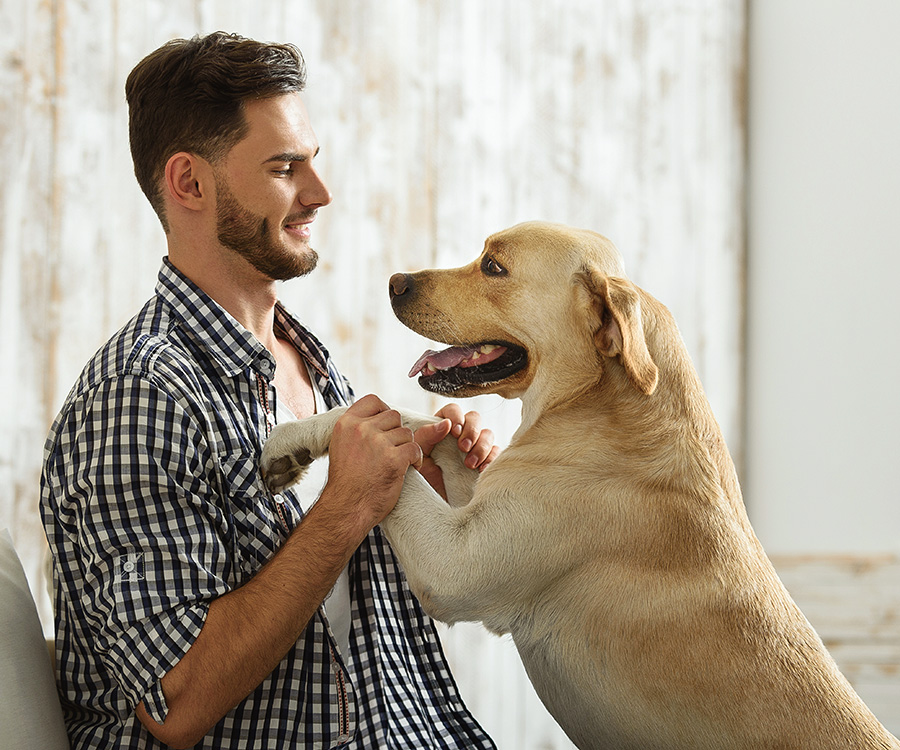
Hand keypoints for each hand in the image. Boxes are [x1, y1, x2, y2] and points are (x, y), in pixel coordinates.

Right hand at [320, 394, 422, 532]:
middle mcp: (361, 429)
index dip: (384, 412)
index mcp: (346, 423)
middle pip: (394, 416)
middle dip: (396, 433)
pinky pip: (415, 449)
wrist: (347, 508)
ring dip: (406, 447)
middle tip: (391, 450)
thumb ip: (358, 429)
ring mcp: (378, 443)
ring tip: (397, 462)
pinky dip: (416, 459)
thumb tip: (381, 414)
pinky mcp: (394, 459)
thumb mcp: (342, 446)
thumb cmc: (347, 481)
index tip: (385, 428)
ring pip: (406, 433)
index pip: (373, 401)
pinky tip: (408, 468)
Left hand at [413, 404, 499, 498]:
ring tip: (469, 464)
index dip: (456, 416)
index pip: (453, 410)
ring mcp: (474, 447)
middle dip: (471, 430)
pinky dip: (492, 459)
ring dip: (481, 446)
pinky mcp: (484, 462)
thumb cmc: (421, 475)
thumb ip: (426, 435)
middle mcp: (460, 434)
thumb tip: (445, 423)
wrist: (429, 502)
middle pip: (474, 417)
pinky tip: (481, 470)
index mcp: (442, 427)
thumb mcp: (418, 454)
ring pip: (488, 434)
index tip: (454, 431)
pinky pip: (496, 453)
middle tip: (463, 448)